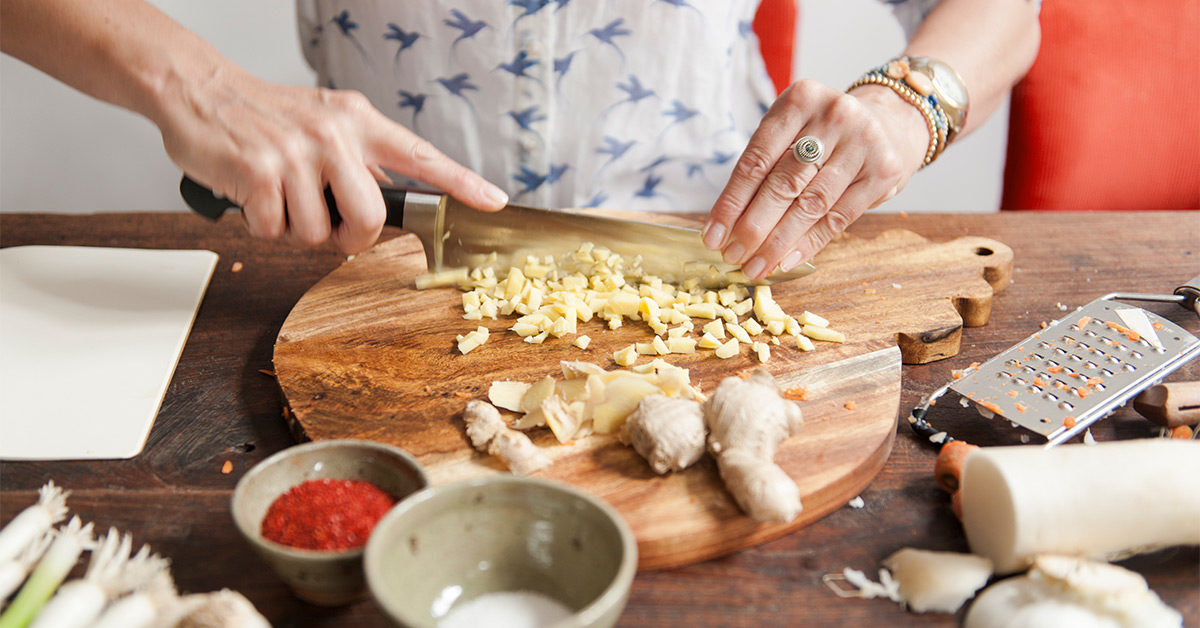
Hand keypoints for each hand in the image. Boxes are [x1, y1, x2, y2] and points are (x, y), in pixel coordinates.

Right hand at [156, 68, 507, 254]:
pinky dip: (261, 225)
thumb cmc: (266, 117)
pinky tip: (252, 195)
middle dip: (350, 238)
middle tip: (330, 225)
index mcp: (359, 122)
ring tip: (279, 196)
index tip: (494, 201)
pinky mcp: (260, 172)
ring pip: (319, 233)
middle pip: (370, 217)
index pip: (421, 155)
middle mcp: (335, 133)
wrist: (199, 90)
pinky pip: (275, 230)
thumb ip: (359, 159)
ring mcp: (297, 152)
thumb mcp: (324, 123)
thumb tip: (387, 206)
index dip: (461, 182)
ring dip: (296, 229)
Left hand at [701, 79, 928, 279]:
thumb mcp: (792, 132)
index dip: (731, 202)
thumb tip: (726, 226)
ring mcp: (863, 142)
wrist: (889, 125)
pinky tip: (786, 261)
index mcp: (800, 99)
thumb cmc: (824, 135)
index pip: (756, 160)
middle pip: (783, 183)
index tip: (711, 236)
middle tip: (731, 257)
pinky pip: (838, 217)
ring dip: (777, 242)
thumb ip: (764, 168)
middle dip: (752, 227)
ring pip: (810, 205)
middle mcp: (834, 115)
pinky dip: (809, 243)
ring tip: (755, 266)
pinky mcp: (884, 171)